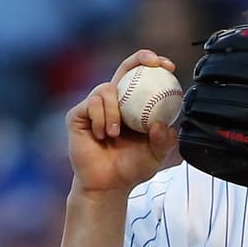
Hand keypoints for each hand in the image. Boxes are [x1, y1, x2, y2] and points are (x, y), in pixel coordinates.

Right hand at [66, 51, 178, 196]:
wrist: (107, 186)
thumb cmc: (129, 169)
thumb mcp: (154, 156)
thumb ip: (164, 141)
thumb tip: (163, 125)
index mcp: (133, 107)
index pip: (142, 78)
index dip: (153, 66)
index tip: (168, 66)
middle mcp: (114, 101)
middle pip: (125, 68)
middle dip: (139, 60)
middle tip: (152, 63)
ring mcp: (95, 106)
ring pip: (106, 89)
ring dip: (114, 111)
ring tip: (115, 134)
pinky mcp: (79, 114)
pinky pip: (91, 105)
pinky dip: (99, 120)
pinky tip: (101, 136)